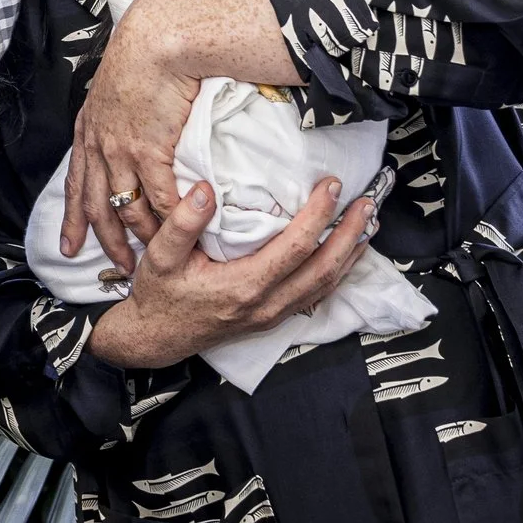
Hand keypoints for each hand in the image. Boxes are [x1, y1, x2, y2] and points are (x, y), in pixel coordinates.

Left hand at [64, 0, 198, 270]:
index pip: (75, 184)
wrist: (158, 40)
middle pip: (96, 206)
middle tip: (120, 268)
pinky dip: (168, 220)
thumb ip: (117, 116)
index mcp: (88, 131)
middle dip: (106, 242)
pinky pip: (158, 198)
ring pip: (126, 209)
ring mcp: (121, 151)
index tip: (69, 247)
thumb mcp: (117, 89)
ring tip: (155, 259)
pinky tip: (180, 234)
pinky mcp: (148, 151)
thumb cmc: (144, 56)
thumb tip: (130, 130)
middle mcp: (98, 146)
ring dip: (141, 238)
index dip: (73, 219)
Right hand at [87, 178, 377, 370]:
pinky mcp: (273, 318)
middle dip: (349, 234)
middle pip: (323, 268)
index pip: (294, 247)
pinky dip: (338, 273)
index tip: (331, 185)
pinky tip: (346, 255)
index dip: (318, 215)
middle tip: (367, 203)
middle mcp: (266, 304)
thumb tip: (206, 190)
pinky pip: (316, 295)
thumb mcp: (160, 256)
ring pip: (326, 285)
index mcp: (244, 286)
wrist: (155, 338)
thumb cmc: (159, 294)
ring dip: (350, 254)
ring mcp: (273, 315)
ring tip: (367, 224)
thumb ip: (182, 223)